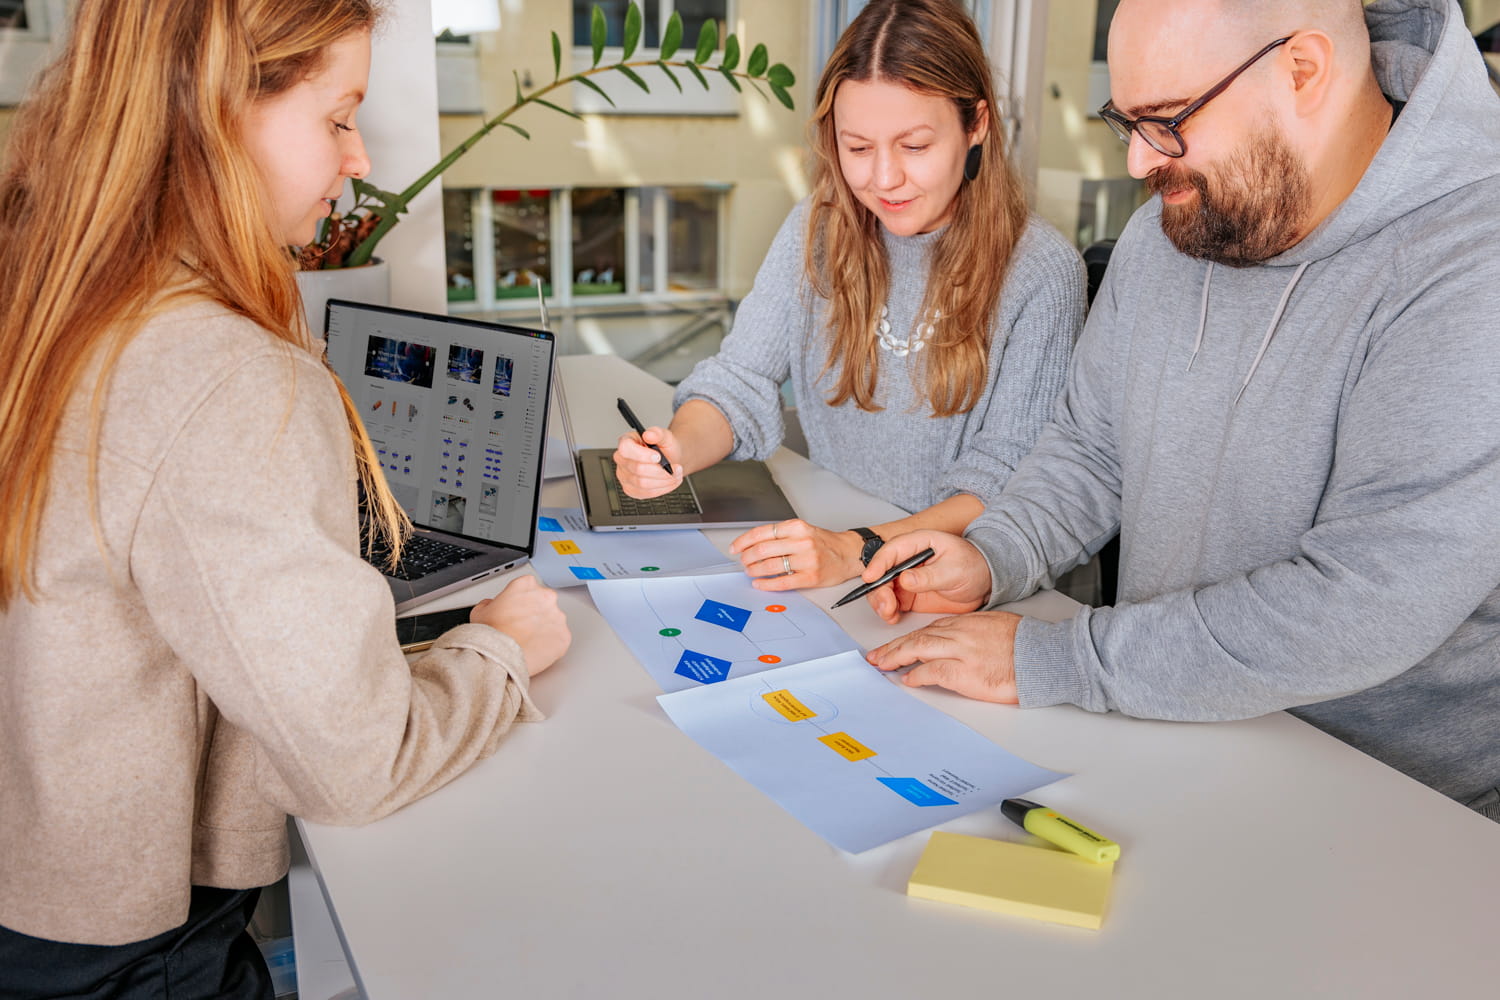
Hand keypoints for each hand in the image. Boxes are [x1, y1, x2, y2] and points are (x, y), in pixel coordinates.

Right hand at [470, 575, 570, 676]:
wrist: (501, 657)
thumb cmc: (492, 635)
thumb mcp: (479, 612)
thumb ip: (489, 603)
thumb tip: (491, 605)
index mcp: (526, 585)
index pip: (527, 587)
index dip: (520, 600)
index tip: (516, 609)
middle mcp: (546, 597)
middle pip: (543, 602)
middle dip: (535, 613)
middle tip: (521, 627)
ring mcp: (557, 617)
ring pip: (553, 621)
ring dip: (544, 629)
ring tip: (527, 641)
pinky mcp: (564, 636)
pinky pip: (560, 638)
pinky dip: (551, 644)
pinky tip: (536, 649)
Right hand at [611, 426, 683, 498]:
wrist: (670, 460)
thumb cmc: (664, 447)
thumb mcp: (665, 436)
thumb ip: (657, 433)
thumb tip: (649, 434)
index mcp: (626, 442)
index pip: (626, 448)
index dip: (641, 454)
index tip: (658, 457)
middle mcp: (622, 459)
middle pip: (637, 469)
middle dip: (660, 470)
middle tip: (675, 467)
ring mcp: (624, 476)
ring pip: (643, 484)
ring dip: (664, 481)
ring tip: (675, 475)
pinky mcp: (631, 489)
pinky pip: (646, 493)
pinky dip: (662, 489)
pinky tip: (669, 482)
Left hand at [729, 519, 863, 590]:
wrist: (849, 553)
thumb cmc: (824, 542)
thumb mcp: (802, 530)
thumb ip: (779, 535)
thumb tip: (751, 544)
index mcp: (797, 527)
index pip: (762, 533)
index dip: (743, 541)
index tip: (735, 548)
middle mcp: (802, 542)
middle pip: (762, 550)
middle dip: (747, 558)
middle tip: (744, 562)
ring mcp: (807, 560)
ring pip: (770, 566)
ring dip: (754, 571)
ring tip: (751, 572)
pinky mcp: (810, 577)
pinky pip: (782, 582)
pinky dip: (766, 584)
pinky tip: (759, 583)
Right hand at [859, 530, 991, 622]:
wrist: (984, 584)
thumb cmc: (973, 567)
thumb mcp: (955, 570)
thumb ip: (929, 576)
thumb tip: (905, 579)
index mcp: (918, 543)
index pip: (891, 550)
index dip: (878, 563)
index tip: (871, 578)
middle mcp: (907, 559)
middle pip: (881, 572)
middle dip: (878, 590)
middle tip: (886, 605)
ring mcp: (905, 578)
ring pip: (881, 589)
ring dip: (880, 602)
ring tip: (890, 613)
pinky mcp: (907, 594)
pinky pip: (889, 602)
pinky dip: (887, 611)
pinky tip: (893, 617)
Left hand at [866, 611, 1020, 703]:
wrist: (1044, 656)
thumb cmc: (1028, 644)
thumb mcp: (998, 627)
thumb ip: (976, 632)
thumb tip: (964, 643)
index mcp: (968, 622)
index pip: (931, 629)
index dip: (911, 639)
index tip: (898, 645)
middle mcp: (961, 633)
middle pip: (918, 637)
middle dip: (894, 647)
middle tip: (877, 655)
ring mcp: (961, 651)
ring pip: (918, 649)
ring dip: (896, 657)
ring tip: (882, 665)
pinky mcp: (965, 672)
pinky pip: (932, 671)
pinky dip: (917, 675)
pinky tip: (907, 679)